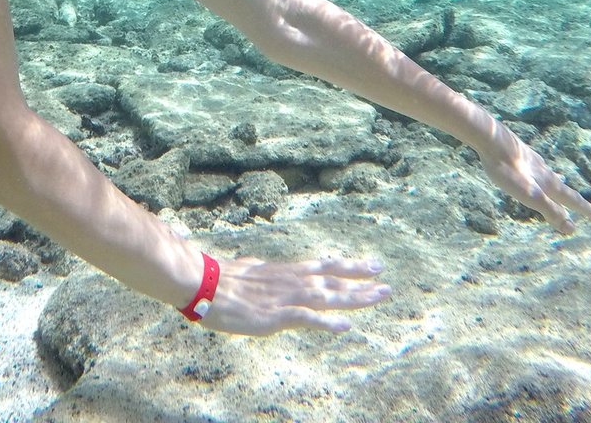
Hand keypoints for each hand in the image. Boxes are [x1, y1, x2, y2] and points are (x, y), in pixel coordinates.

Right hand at [199, 256, 389, 335]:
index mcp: (285, 272)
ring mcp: (285, 297)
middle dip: (360, 283)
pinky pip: (305, 318)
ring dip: (353, 297)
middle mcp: (291, 281)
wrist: (204, 285)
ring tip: (377, 296)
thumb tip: (258, 265)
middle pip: (332, 280)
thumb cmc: (221, 279)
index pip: (324, 267)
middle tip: (386, 284)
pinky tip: (344, 325)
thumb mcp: (248, 269)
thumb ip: (261, 270)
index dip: (349, 267)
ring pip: (326, 296)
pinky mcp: (275, 315)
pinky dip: (326, 322)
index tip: (372, 266)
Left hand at [475, 128, 590, 233]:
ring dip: (559, 183)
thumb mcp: (529, 194)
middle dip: (577, 200)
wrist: (490, 138)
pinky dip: (542, 170)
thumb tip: (572, 228)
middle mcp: (545, 171)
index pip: (573, 200)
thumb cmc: (506, 169)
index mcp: (548, 183)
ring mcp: (532, 161)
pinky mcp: (519, 154)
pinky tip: (534, 165)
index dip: (588, 210)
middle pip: (564, 189)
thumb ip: (549, 210)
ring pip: (550, 175)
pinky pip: (536, 166)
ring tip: (563, 181)